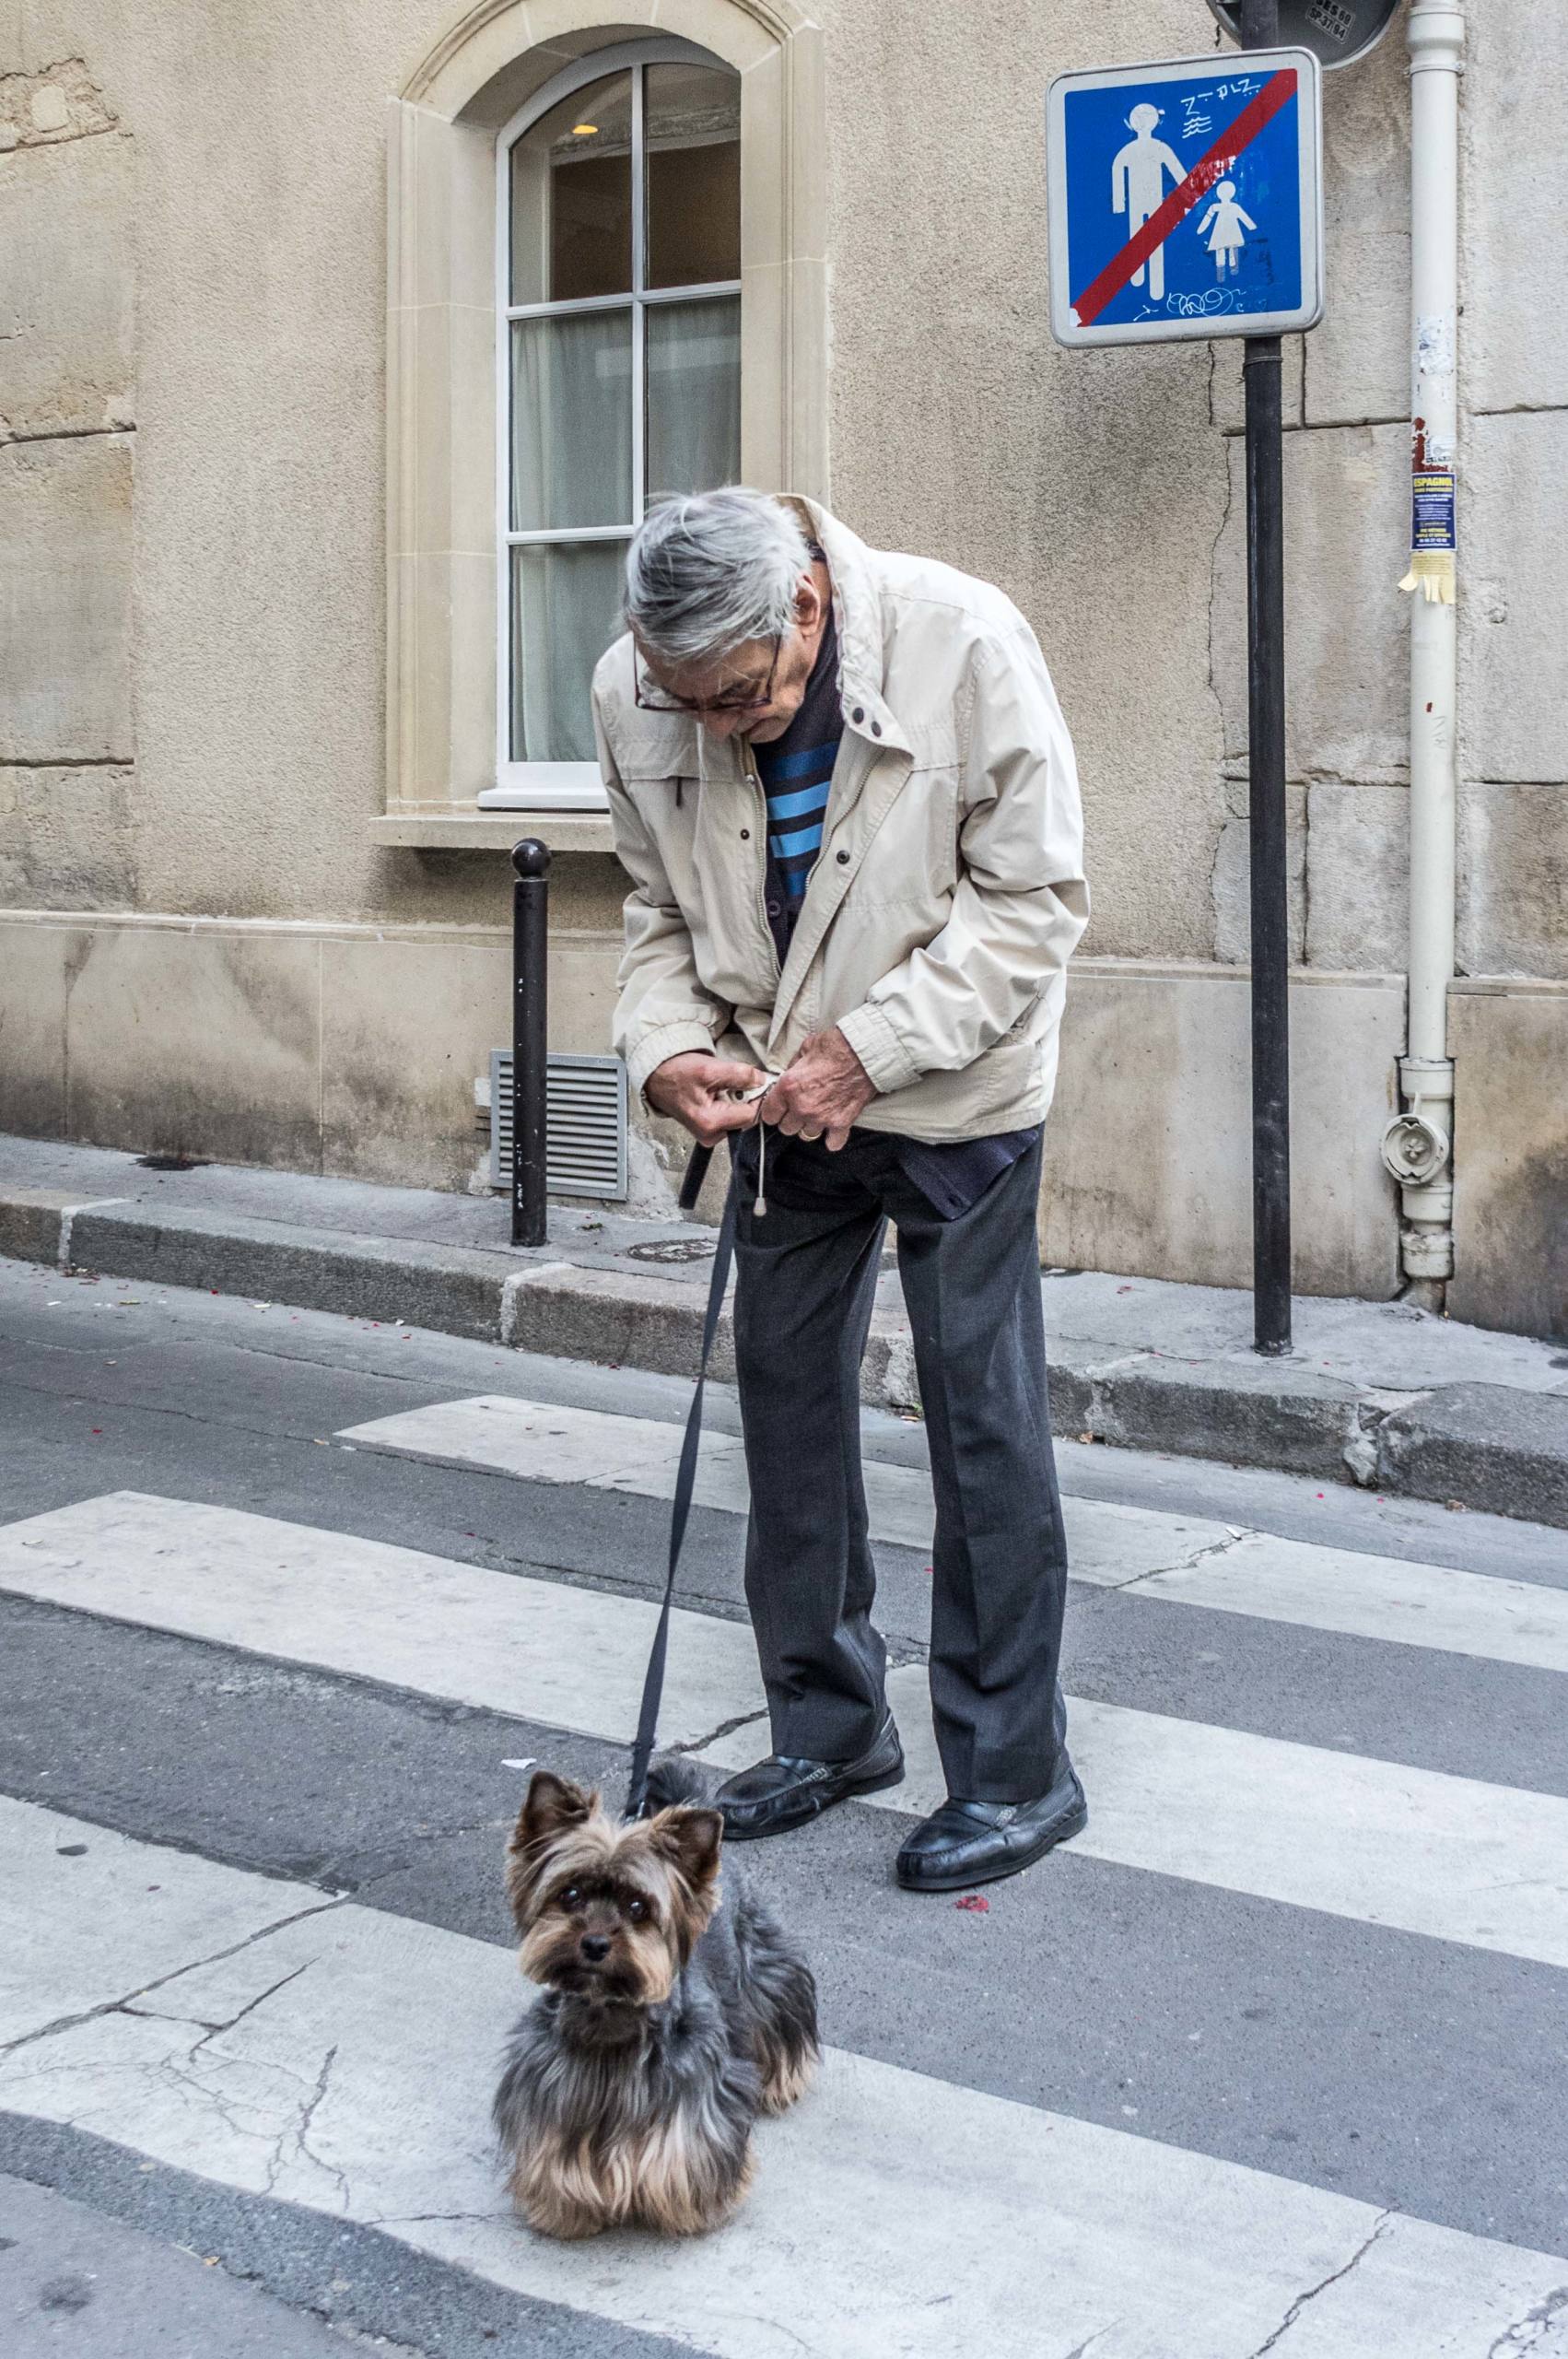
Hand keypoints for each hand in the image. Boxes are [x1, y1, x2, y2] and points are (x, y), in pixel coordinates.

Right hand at [646, 1052, 766, 1146]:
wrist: (656, 1076)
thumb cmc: (676, 1073)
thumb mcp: (710, 1068)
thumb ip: (740, 1075)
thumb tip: (761, 1081)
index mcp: (710, 1123)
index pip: (751, 1115)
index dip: (756, 1096)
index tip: (754, 1081)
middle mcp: (710, 1135)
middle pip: (746, 1118)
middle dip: (744, 1098)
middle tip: (727, 1082)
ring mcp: (708, 1134)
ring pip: (738, 1117)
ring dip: (735, 1100)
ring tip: (717, 1086)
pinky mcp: (708, 1129)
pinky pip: (729, 1117)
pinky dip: (727, 1103)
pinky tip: (715, 1093)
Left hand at [760, 1028, 875, 1151]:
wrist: (864, 1052)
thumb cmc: (836, 1047)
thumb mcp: (805, 1049)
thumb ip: (793, 1067)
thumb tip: (789, 1075)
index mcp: (789, 1087)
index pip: (769, 1114)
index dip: (773, 1111)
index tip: (778, 1109)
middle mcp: (802, 1106)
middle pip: (786, 1128)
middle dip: (790, 1119)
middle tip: (799, 1109)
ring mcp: (822, 1117)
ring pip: (806, 1136)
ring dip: (810, 1127)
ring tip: (817, 1115)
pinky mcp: (841, 1123)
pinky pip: (832, 1143)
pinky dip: (832, 1138)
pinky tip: (832, 1129)